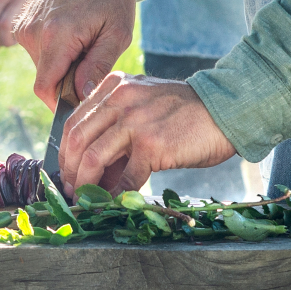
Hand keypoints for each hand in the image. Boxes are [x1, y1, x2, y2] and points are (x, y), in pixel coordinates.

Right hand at [11, 0, 137, 108]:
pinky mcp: (22, 22)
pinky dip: (54, 52)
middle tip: (93, 61)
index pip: (45, 89)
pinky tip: (73, 33)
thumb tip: (82, 96)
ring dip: (61, 65)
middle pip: (45, 79)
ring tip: (84, 42)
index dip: (61, 104)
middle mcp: (32, 32)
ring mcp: (23, 26)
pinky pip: (36, 51)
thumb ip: (98, 67)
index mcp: (55, 36)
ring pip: (41, 66)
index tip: (81, 104)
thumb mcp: (116, 33)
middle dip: (67, 81)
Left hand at [58, 74, 234, 192]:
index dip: (66, 150)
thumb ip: (116, 122)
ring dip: (86, 184)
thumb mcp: (143, 103)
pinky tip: (116, 202)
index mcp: (114, 86)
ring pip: (94, 157)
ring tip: (87, 199)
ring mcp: (135, 121)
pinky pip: (126, 177)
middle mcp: (120, 99)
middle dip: (70, 169)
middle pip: (77, 138)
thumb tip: (93, 164)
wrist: (224, 111)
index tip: (67, 170)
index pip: (75, 119)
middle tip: (71, 189)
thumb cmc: (185, 113)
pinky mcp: (152, 144)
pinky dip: (116, 194)